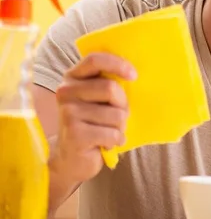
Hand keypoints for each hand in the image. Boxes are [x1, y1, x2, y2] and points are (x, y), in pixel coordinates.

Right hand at [51, 53, 136, 184]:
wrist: (71, 158)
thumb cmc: (94, 123)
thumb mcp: (99, 100)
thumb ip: (110, 84)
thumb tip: (135, 76)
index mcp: (73, 78)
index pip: (95, 60)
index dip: (118, 64)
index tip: (134, 76)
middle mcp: (66, 92)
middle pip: (111, 88)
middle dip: (123, 106)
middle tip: (117, 118)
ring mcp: (68, 113)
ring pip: (116, 115)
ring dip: (120, 127)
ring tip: (109, 132)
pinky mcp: (74, 134)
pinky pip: (112, 134)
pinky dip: (116, 140)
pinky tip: (106, 144)